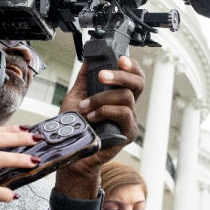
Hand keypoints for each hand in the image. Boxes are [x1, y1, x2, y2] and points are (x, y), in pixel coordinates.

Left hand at [58, 57, 144, 179]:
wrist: (72, 151)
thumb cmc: (76, 127)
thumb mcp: (76, 97)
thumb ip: (84, 79)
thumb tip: (88, 59)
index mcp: (119, 96)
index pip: (133, 76)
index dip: (131, 66)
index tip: (120, 58)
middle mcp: (128, 106)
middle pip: (138, 83)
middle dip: (121, 75)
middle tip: (102, 76)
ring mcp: (130, 120)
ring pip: (126, 98)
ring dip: (102, 98)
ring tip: (85, 107)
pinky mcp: (128, 133)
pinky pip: (123, 114)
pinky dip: (105, 111)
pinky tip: (92, 117)